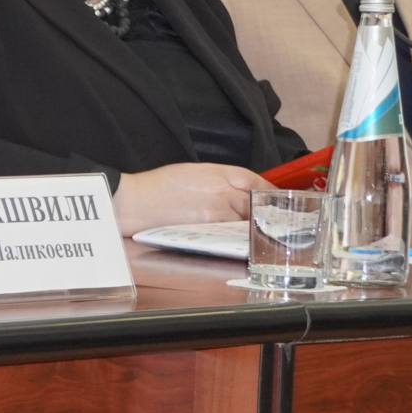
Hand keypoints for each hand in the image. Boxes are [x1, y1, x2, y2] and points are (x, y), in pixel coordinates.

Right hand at [112, 163, 263, 232]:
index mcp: (217, 173)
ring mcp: (217, 212)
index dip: (267, 190)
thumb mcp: (191, 173)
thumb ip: (217, 180)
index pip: (253, 180)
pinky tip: (242, 240)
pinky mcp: (209, 229)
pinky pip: (233, 233)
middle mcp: (222, 191)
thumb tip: (236, 191)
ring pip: (248, 220)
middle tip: (276, 219)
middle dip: (266, 210)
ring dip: (256, 225)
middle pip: (256, 202)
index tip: (273, 198)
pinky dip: (240, 235)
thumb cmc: (157, 187)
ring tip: (263, 232)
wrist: (135, 202)